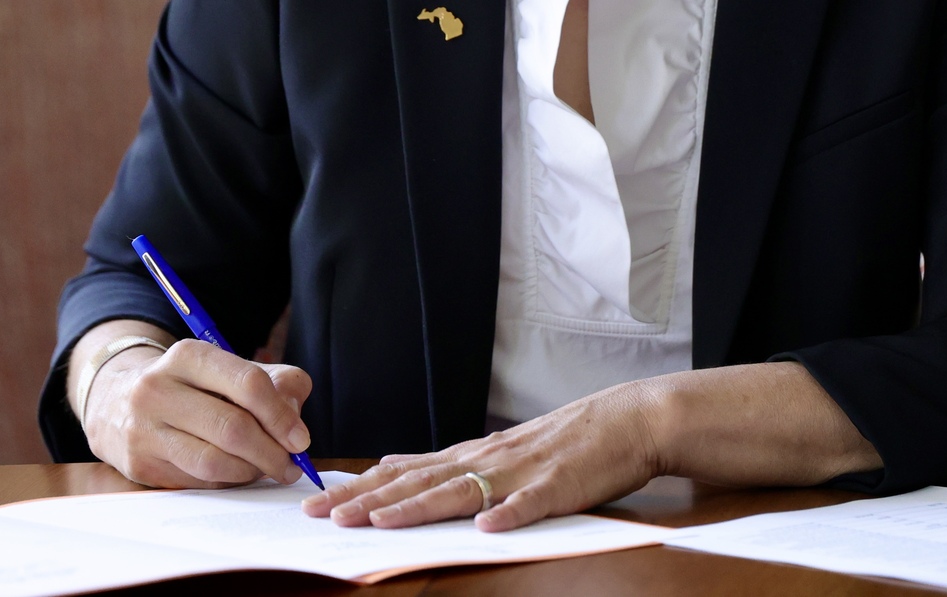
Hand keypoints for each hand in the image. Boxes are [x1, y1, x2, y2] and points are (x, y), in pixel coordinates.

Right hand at [81, 337, 313, 488]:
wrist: (116, 402)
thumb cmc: (190, 386)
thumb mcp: (228, 369)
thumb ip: (275, 384)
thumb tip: (295, 424)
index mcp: (188, 355)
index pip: (248, 385)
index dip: (281, 416)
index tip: (300, 439)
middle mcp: (158, 388)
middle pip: (233, 429)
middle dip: (272, 453)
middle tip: (290, 465)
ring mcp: (144, 428)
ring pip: (214, 462)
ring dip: (251, 472)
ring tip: (265, 469)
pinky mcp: (139, 464)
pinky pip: (197, 481)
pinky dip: (226, 481)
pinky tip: (235, 473)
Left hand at [302, 379, 666, 531]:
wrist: (628, 420)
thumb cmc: (564, 440)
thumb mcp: (495, 447)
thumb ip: (446, 461)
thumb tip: (389, 464)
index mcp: (474, 455)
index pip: (406, 473)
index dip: (362, 489)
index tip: (318, 503)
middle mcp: (489, 460)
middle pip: (420, 483)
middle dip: (370, 501)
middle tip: (325, 516)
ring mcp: (523, 472)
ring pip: (462, 491)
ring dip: (419, 508)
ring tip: (380, 522)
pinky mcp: (561, 485)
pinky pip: (533, 503)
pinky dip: (511, 514)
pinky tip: (489, 527)